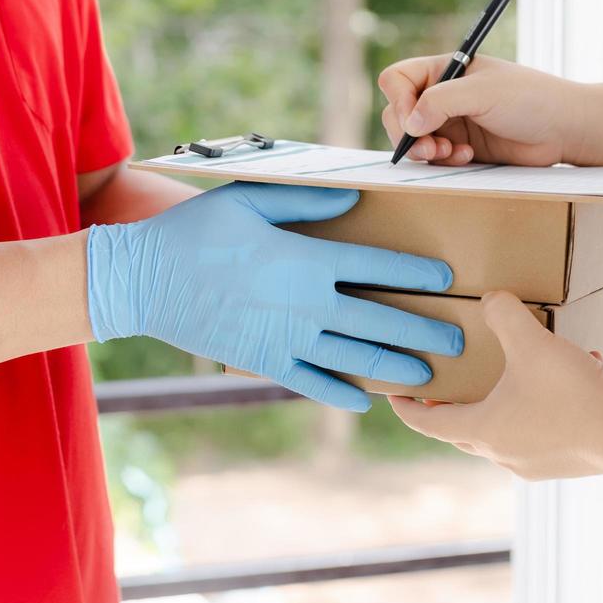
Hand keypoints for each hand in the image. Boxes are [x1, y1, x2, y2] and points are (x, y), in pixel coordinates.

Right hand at [86, 182, 464, 412]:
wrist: (144, 281)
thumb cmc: (195, 231)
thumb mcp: (248, 200)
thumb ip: (304, 200)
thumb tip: (352, 200)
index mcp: (307, 260)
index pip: (378, 266)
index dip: (417, 272)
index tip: (447, 279)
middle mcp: (306, 305)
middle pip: (380, 321)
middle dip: (424, 332)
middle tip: (458, 341)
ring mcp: (286, 340)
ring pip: (354, 359)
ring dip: (394, 368)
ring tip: (427, 377)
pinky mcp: (263, 362)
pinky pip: (311, 384)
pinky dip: (340, 394)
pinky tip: (363, 402)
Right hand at [377, 56, 585, 166]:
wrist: (564, 128)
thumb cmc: (530, 98)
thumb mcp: (482, 92)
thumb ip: (440, 102)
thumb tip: (410, 124)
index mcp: (444, 70)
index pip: (397, 80)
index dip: (399, 100)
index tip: (415, 120)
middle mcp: (442, 94)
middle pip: (398, 113)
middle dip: (408, 134)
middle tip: (430, 148)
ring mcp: (450, 122)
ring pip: (412, 139)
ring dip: (425, 150)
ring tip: (449, 154)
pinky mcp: (460, 146)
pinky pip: (434, 158)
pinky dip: (443, 161)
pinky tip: (467, 157)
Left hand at [388, 291, 602, 478]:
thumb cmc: (572, 394)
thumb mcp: (531, 342)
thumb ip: (503, 314)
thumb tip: (492, 300)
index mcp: (482, 431)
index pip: (427, 423)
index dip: (406, 407)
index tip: (393, 395)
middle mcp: (503, 455)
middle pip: (463, 431)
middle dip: (452, 407)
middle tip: (445, 384)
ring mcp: (536, 464)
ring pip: (506, 431)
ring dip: (504, 403)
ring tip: (518, 370)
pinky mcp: (568, 464)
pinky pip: (543, 432)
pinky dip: (544, 407)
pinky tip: (572, 375)